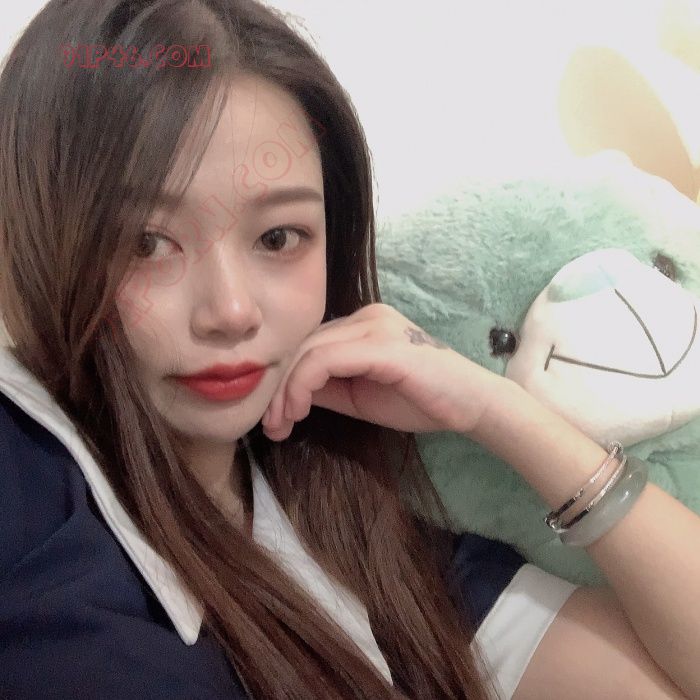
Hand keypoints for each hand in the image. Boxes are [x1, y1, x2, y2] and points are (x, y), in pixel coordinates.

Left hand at [261, 302, 506, 440]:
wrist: (472, 405)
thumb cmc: (422, 401)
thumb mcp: (359, 395)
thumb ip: (326, 387)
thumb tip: (285, 394)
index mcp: (361, 325)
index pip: (308, 345)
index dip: (283, 380)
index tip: (274, 419)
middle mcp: (365, 317)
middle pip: (303, 346)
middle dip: (278, 388)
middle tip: (269, 426)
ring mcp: (374, 327)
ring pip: (309, 351)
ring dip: (286, 391)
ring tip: (280, 424)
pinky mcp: (381, 345)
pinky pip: (326, 360)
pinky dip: (303, 385)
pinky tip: (298, 410)